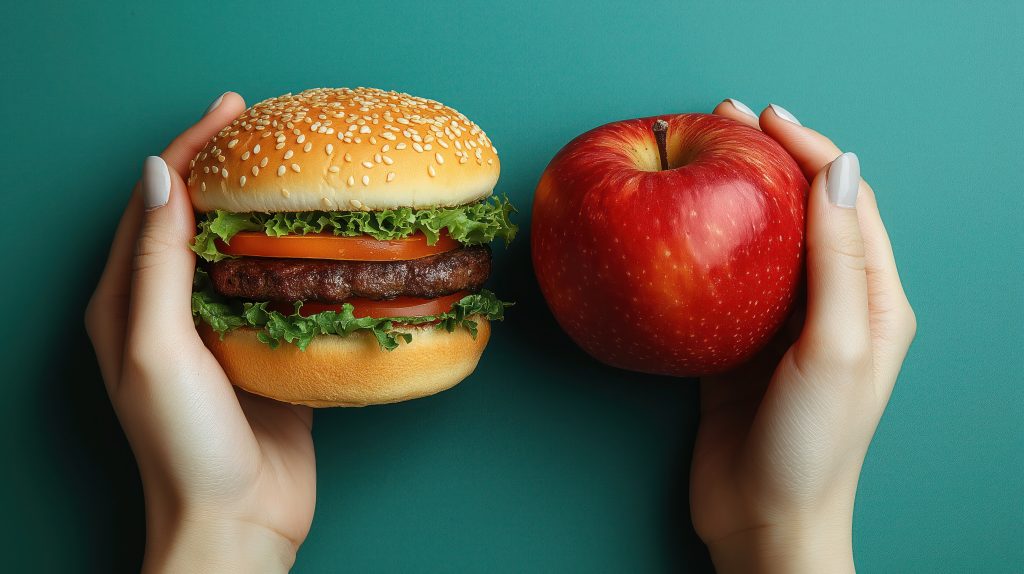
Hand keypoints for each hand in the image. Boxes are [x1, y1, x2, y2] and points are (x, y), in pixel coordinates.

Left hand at [85, 93, 315, 573]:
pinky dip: (296, 258)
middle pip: (195, 218)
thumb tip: (162, 176)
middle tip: (266, 126)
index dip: (190, 150)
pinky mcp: (261, 353)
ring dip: (265, 207)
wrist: (238, 521)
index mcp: (126, 304)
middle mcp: (167, 312)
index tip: (230, 111)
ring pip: (239, 250)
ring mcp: (217, 332)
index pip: (154, 204)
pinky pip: (277, 290)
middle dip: (227, 166)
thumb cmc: (185, 446)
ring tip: (296, 169)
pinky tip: (322, 242)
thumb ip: (157, 263)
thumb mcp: (159, 348)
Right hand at [689, 100, 916, 572]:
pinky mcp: (740, 345)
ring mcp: (783, 324)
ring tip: (699, 157)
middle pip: (803, 210)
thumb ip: (838, 262)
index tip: (765, 117)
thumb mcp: (835, 347)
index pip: (847, 202)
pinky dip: (703, 247)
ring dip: (733, 196)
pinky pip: (723, 282)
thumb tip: (837, 172)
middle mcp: (832, 303)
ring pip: (760, 241)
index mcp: (874, 299)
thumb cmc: (812, 444)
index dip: (811, 151)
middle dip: (769, 161)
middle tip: (724, 120)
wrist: (766, 520)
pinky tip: (676, 229)